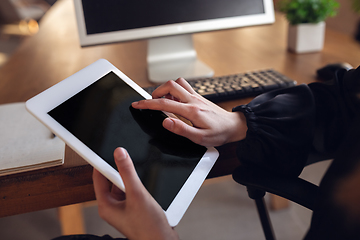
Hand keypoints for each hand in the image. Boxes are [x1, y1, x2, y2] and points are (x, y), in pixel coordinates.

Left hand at [93, 147, 178, 239]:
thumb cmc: (149, 227)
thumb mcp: (137, 194)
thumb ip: (128, 172)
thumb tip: (120, 153)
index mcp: (106, 206)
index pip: (98, 178)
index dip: (101, 162)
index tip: (104, 150)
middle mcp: (112, 208)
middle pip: (112, 180)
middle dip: (121, 172)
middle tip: (128, 163)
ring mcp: (123, 209)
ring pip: (124, 186)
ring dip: (132, 181)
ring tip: (141, 185)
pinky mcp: (133, 209)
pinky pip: (132, 192)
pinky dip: (138, 188)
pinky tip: (146, 190)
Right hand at [132, 78, 246, 145]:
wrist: (234, 126)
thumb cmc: (218, 133)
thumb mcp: (199, 138)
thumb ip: (181, 129)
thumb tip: (166, 122)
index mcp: (191, 111)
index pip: (164, 104)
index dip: (148, 104)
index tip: (137, 104)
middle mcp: (193, 100)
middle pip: (170, 85)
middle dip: (156, 92)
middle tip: (152, 102)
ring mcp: (197, 97)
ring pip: (178, 83)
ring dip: (166, 89)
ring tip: (163, 101)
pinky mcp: (199, 97)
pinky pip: (185, 86)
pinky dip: (176, 90)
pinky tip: (176, 101)